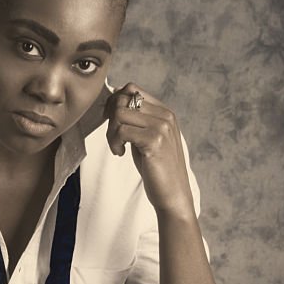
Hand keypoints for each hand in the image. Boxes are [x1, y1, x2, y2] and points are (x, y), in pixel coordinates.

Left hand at [104, 83, 194, 216]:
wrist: (173, 194)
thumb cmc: (157, 169)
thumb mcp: (148, 138)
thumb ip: (137, 121)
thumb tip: (114, 103)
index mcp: (164, 112)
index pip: (132, 89)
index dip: (114, 102)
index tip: (110, 122)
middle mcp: (165, 115)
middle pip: (123, 99)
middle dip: (110, 118)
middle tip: (113, 138)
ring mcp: (161, 127)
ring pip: (120, 114)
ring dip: (111, 132)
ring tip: (117, 148)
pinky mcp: (154, 141)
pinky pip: (122, 131)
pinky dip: (114, 142)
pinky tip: (120, 154)